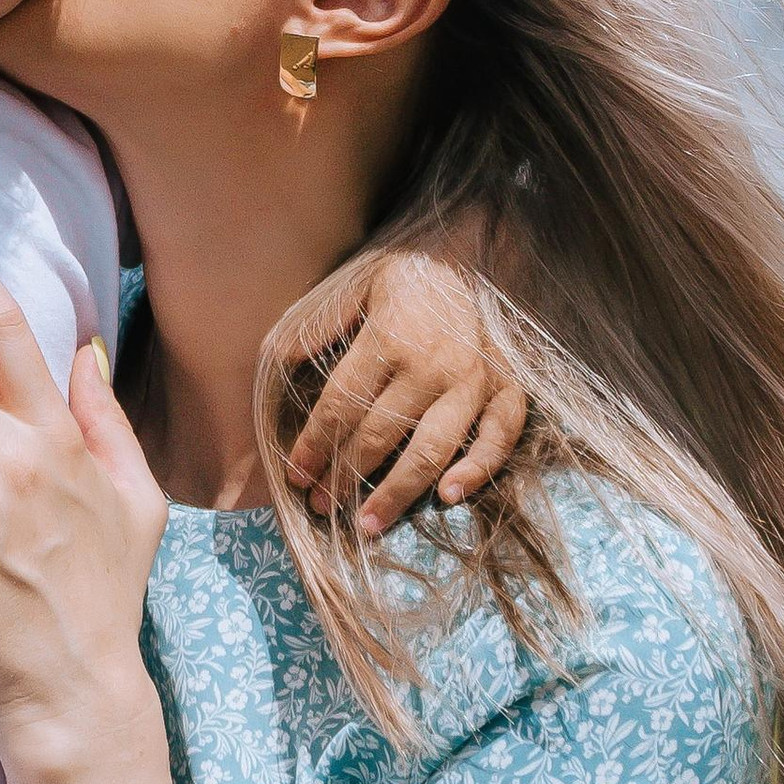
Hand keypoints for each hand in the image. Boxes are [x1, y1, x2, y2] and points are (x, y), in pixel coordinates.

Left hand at [286, 248, 527, 536]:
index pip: (341, 404)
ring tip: (367, 524)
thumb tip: (277, 360)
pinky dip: (478, 470)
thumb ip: (315, 325)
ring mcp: (472, 381)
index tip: (295, 473)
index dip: (314, 444)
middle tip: (320, 504)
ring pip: (432, 449)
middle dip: (343, 476)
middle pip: (379, 435)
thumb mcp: (348, 287)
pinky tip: (448, 496)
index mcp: (389, 339)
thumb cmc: (393, 281)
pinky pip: (499, 437)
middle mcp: (432, 365)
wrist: (457, 259)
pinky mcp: (506, 388)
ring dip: (397, 492)